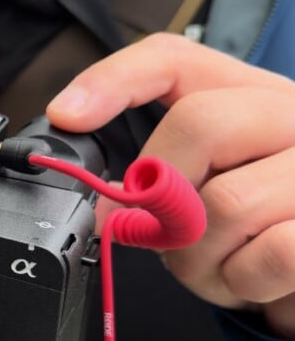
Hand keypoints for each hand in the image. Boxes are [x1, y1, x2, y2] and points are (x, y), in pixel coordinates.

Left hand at [46, 33, 294, 338]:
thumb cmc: (250, 232)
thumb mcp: (202, 193)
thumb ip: (158, 178)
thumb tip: (103, 205)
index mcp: (253, 97)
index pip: (173, 60)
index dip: (113, 81)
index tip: (67, 115)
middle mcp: (293, 116)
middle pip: (199, 124)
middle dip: (160, 195)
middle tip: (163, 237)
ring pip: (226, 203)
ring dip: (200, 258)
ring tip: (220, 264)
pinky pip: (271, 254)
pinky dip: (244, 280)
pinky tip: (255, 279)